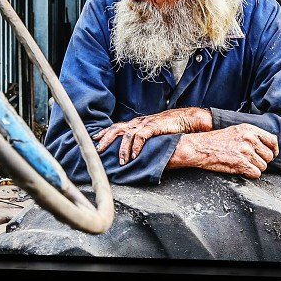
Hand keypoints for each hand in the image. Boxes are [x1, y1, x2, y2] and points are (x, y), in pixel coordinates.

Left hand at [94, 107, 212, 164]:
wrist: (186, 119)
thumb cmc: (170, 127)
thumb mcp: (152, 133)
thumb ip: (142, 139)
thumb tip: (134, 152)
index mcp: (136, 123)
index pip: (116, 126)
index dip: (104, 132)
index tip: (95, 139)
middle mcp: (138, 122)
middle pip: (116, 129)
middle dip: (105, 139)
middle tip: (98, 150)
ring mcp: (145, 123)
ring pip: (127, 134)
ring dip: (122, 149)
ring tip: (121, 161)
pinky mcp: (154, 126)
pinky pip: (141, 137)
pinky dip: (136, 147)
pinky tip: (134, 155)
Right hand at [169, 124, 279, 178]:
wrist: (200, 147)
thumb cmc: (215, 141)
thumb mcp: (235, 130)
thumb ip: (251, 135)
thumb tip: (265, 144)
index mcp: (249, 129)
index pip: (273, 140)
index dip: (274, 151)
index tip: (271, 156)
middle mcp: (249, 138)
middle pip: (269, 156)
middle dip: (262, 161)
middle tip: (252, 162)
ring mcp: (245, 151)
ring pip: (263, 166)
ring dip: (255, 169)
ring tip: (243, 166)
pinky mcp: (241, 163)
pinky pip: (256, 173)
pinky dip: (250, 175)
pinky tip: (242, 171)